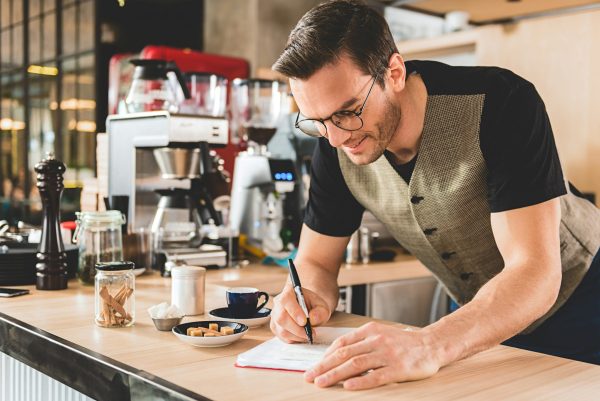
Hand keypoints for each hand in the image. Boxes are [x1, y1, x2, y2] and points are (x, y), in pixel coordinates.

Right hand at [270, 285, 330, 342]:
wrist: (309, 309)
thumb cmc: (314, 306)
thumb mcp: (322, 306)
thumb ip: (321, 311)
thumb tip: (313, 318)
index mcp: (289, 291)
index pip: (286, 300)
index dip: (294, 312)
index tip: (304, 322)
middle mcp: (278, 302)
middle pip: (281, 317)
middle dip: (297, 329)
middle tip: (309, 333)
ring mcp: (275, 315)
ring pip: (282, 330)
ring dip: (297, 336)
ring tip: (308, 334)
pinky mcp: (275, 326)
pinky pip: (282, 337)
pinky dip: (294, 339)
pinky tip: (301, 335)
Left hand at [304, 322, 440, 389]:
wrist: (431, 345)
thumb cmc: (402, 342)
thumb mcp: (380, 334)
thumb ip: (360, 343)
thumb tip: (336, 355)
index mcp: (370, 331)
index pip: (342, 343)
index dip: (325, 356)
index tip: (314, 367)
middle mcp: (376, 341)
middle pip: (345, 354)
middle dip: (324, 366)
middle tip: (310, 377)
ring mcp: (387, 354)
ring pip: (356, 364)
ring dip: (336, 374)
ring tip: (322, 383)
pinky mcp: (398, 368)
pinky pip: (376, 376)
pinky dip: (361, 381)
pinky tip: (348, 386)